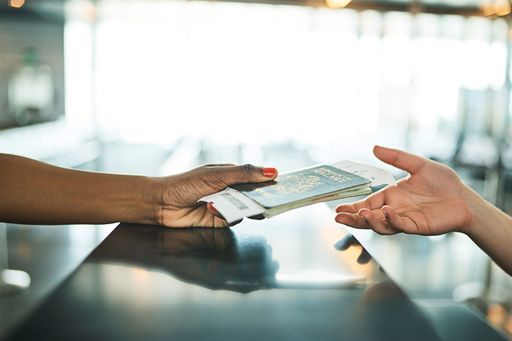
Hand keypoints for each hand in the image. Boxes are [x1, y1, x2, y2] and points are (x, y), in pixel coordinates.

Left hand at [155, 164, 277, 227]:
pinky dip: (227, 216)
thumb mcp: (218, 175)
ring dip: (241, 208)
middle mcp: (230, 190)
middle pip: (254, 196)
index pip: (256, 178)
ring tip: (235, 206)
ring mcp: (225, 206)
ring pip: (245, 209)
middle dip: (261, 199)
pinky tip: (213, 210)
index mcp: (231, 175)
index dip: (269, 182)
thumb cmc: (185, 184)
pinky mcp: (218, 221)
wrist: (160, 204)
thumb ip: (245, 174)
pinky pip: (232, 220)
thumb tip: (272, 170)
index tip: (283, 186)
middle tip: (270, 203)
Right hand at [335, 146, 473, 235]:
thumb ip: (396, 158)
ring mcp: (404, 220)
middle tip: (339, 217)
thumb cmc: (443, 183)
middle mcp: (394, 210)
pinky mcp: (417, 226)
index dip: (353, 207)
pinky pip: (401, 225)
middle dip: (353, 219)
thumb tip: (375, 147)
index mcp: (391, 197)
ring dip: (370, 221)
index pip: (366, 204)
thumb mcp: (418, 165)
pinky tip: (387, 211)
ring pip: (381, 225)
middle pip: (368, 218)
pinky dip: (392, 219)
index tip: (338, 208)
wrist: (464, 198)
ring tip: (361, 214)